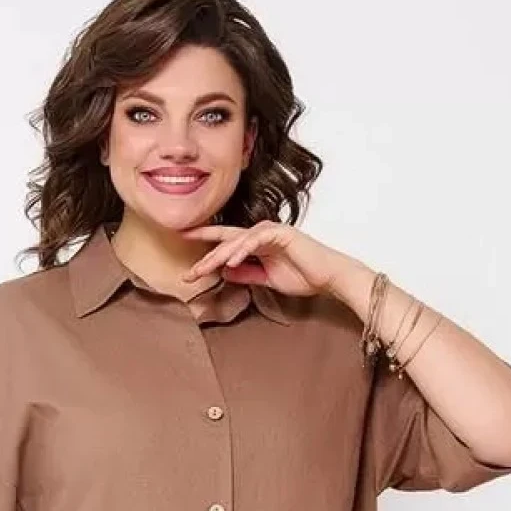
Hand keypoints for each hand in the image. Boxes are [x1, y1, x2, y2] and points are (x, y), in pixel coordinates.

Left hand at [180, 220, 352, 298]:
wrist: (328, 277)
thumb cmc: (303, 276)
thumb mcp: (266, 279)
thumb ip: (245, 274)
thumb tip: (224, 272)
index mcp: (256, 243)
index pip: (225, 241)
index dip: (204, 241)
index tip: (182, 243)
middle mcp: (260, 234)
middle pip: (226, 242)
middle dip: (205, 257)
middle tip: (188, 272)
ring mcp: (270, 231)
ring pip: (237, 241)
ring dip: (220, 256)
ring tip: (204, 269)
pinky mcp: (281, 233)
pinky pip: (256, 240)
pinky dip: (242, 250)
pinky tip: (230, 262)